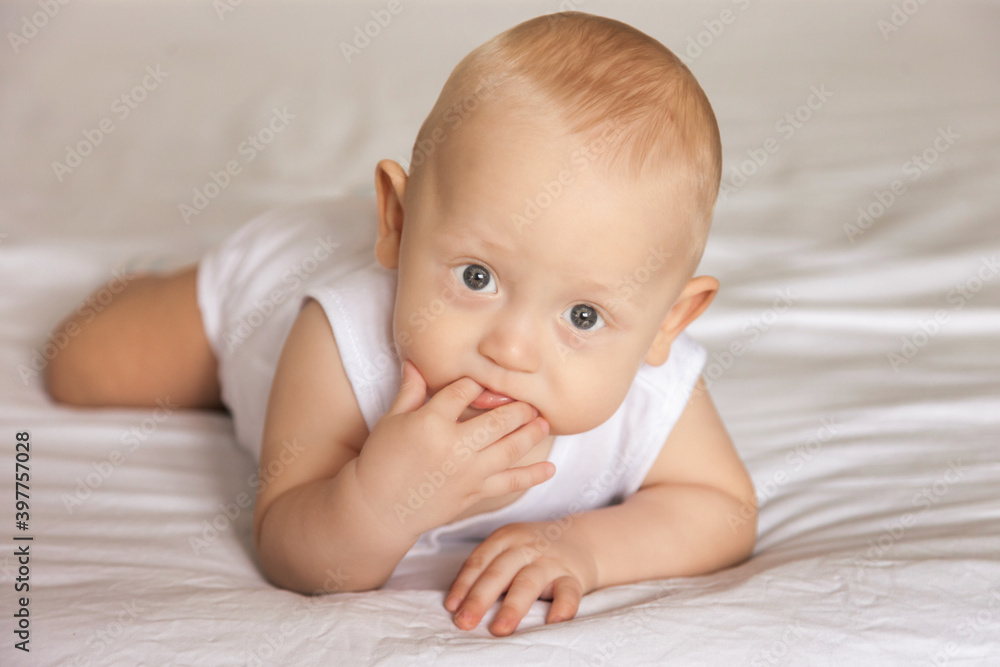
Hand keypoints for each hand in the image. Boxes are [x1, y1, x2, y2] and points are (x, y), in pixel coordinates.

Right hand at [353, 361, 553, 539]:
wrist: (378, 508)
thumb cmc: (381, 460)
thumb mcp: (392, 420)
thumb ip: (411, 391)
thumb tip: (415, 362)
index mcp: (431, 422)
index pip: (464, 391)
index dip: (476, 384)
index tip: (483, 382)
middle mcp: (454, 446)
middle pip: (498, 420)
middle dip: (518, 408)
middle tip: (531, 401)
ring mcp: (468, 472)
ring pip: (510, 448)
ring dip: (531, 434)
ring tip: (544, 422)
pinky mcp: (474, 493)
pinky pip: (510, 483)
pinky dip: (532, 476)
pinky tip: (550, 469)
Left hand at [444, 520, 598, 635]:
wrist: (582, 540)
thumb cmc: (534, 551)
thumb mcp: (509, 550)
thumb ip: (488, 569)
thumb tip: (457, 604)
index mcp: (505, 538)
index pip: (479, 561)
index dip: (464, 585)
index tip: (452, 607)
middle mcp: (526, 546)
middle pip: (498, 572)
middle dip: (479, 598)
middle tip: (464, 622)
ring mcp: (550, 560)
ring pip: (528, 582)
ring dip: (512, 607)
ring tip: (499, 629)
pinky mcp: (573, 576)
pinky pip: (568, 592)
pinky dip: (561, 608)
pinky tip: (551, 623)